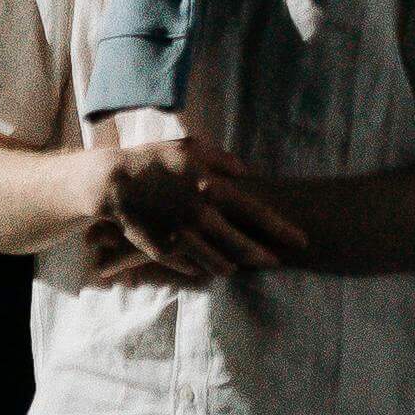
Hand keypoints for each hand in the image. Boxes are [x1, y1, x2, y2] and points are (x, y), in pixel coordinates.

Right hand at [79, 127, 301, 284]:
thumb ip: (222, 160)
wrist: (113, 182)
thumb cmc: (154, 159)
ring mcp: (183, 236)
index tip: (302, 241)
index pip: (257, 214)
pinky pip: (192, 266)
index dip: (282, 230)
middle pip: (242, 246)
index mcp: (212, 188)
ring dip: (233, 265)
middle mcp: (202, 215)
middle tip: (276, 261)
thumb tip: (246, 173)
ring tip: (241, 265)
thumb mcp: (190, 147)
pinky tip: (208, 264)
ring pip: (219, 263)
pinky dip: (202, 266)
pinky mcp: (166, 251)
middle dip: (263, 256)